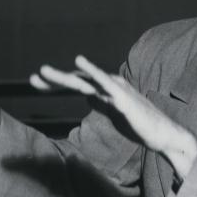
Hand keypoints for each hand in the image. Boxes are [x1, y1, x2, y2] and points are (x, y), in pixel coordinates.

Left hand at [32, 56, 196, 180]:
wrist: (163, 136)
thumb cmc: (141, 125)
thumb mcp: (115, 115)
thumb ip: (102, 103)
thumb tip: (89, 96)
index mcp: (105, 91)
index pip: (76, 84)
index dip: (56, 83)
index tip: (36, 84)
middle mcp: (109, 85)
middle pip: (76, 80)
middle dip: (54, 79)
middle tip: (32, 80)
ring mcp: (116, 89)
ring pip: (85, 80)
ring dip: (63, 76)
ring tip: (43, 72)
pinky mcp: (123, 97)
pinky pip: (105, 81)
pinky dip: (92, 70)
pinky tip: (79, 61)